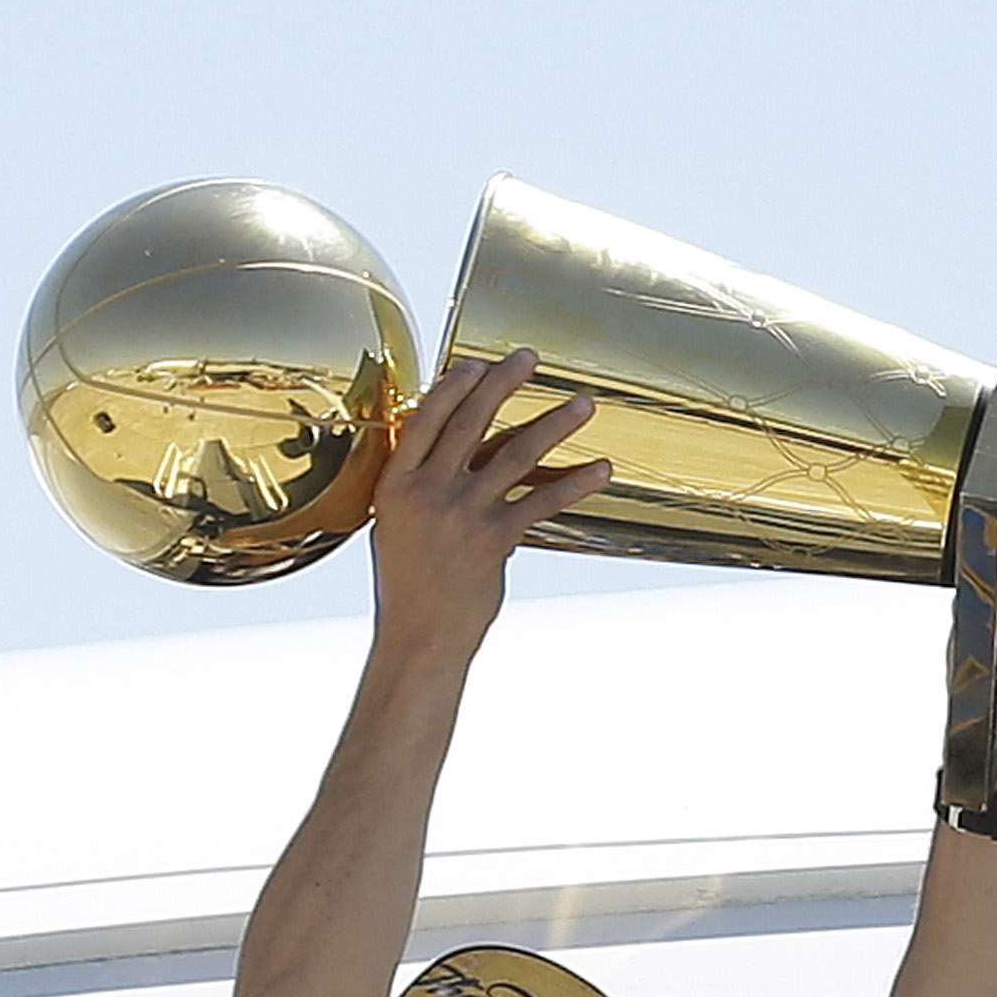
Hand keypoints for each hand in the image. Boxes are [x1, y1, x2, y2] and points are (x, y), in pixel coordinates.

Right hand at [368, 351, 611, 664]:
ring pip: (515, 455)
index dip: (455, 388)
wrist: (421, 639)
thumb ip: (421, 489)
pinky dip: (573, 484)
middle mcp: (428, 492)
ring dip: (554, 425)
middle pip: (471, 422)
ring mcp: (462, 514)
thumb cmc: (410, 587)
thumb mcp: (398, 528)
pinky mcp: (494, 540)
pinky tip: (600, 470)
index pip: (427, 419)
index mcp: (397, 484)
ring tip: (583, 404)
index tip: (477, 364)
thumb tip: (455, 459)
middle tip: (531, 358)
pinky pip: (540, 501)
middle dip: (504, 383)